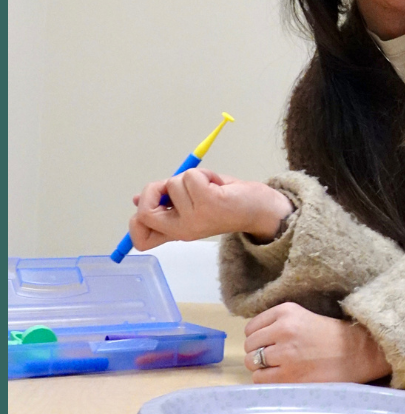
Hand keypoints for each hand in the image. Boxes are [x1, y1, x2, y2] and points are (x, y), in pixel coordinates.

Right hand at [128, 169, 293, 248]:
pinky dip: (204, 173)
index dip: (134, 223)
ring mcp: (194, 217)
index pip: (142, 240)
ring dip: (190, 177)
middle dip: (154, 189)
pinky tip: (217, 185)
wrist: (260, 209)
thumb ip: (166, 204)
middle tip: (174, 185)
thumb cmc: (226, 204)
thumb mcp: (191, 206)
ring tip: (209, 187)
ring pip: (172, 184)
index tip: (145, 205)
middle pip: (144, 211)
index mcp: (178, 232)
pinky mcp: (207, 202)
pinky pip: (190, 176)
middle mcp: (183, 230)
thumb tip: (136, 199)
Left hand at [243, 302, 391, 383]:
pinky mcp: (289, 375)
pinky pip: (261, 380)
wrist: (358, 353)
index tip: (270, 345)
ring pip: (252, 363)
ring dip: (262, 368)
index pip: (251, 328)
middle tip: (276, 359)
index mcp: (286, 311)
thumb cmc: (331, 337)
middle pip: (250, 346)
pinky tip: (283, 378)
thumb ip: (276, 324)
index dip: (258, 339)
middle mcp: (283, 330)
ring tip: (280, 369)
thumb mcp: (302, 317)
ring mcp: (286, 354)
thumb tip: (251, 342)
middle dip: (258, 353)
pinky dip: (267, 381)